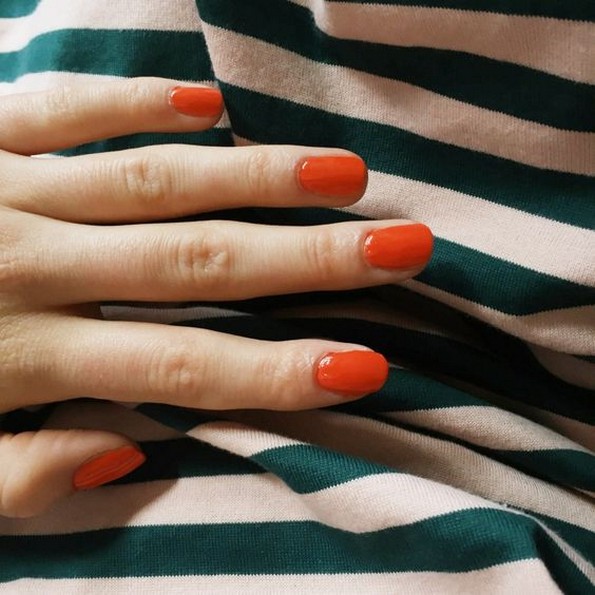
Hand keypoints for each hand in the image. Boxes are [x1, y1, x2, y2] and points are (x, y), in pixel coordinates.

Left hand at [0, 77, 432, 516]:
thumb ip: (20, 480)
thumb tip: (130, 452)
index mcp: (15, 356)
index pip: (181, 366)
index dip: (278, 373)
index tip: (367, 367)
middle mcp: (27, 263)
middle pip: (196, 261)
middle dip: (307, 259)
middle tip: (403, 242)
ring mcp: (0, 187)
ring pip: (154, 179)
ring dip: (255, 174)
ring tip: (343, 171)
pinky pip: (63, 107)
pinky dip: (133, 101)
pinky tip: (203, 104)